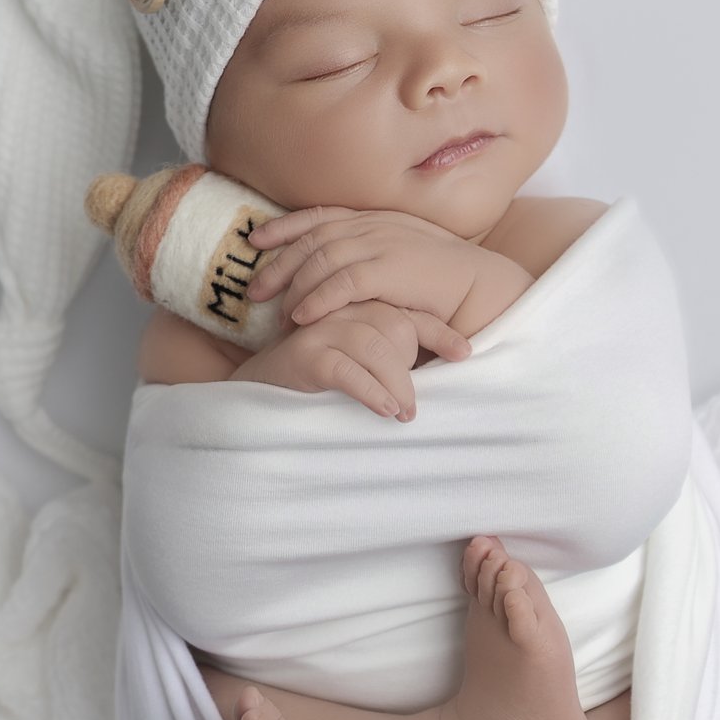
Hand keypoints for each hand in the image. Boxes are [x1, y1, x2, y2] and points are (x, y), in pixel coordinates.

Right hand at [230, 299, 470, 420]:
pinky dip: (371, 391)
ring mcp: (319, 329)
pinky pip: (347, 369)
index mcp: (356, 305)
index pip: (407, 312)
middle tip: (411, 407)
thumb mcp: (355, 363)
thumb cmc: (312, 380)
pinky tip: (382, 409)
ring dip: (397, 384)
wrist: (253, 393)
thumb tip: (432, 374)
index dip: (439, 332)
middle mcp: (339, 309)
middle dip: (411, 367)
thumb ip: (386, 356)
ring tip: (403, 414)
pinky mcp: (303, 355)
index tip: (466, 353)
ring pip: (375, 345)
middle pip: (395, 325)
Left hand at [244, 205, 489, 330]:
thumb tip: (338, 271)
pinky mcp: (388, 269)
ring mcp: (380, 244)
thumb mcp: (399, 254)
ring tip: (279, 316)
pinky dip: (316, 300)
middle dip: (277, 265)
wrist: (479, 283)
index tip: (254, 240)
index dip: (282, 227)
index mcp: (374, 218)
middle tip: (255, 291)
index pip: (317, 216)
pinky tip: (302, 318)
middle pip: (310, 240)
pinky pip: (341, 283)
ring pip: (319, 262)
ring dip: (293, 289)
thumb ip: (370, 254)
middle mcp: (372, 225)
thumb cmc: (440, 278)